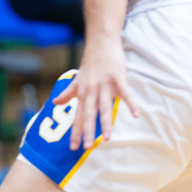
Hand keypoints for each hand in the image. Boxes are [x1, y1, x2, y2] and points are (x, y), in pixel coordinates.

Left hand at [54, 35, 139, 150]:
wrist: (100, 43)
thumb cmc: (90, 62)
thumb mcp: (77, 79)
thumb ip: (68, 92)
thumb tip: (55, 102)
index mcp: (82, 93)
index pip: (78, 116)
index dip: (76, 132)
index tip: (73, 147)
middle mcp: (91, 90)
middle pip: (89, 114)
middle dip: (87, 131)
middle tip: (87, 148)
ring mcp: (104, 84)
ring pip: (105, 106)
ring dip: (106, 122)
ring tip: (108, 138)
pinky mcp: (117, 78)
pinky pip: (125, 93)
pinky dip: (131, 103)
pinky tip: (136, 115)